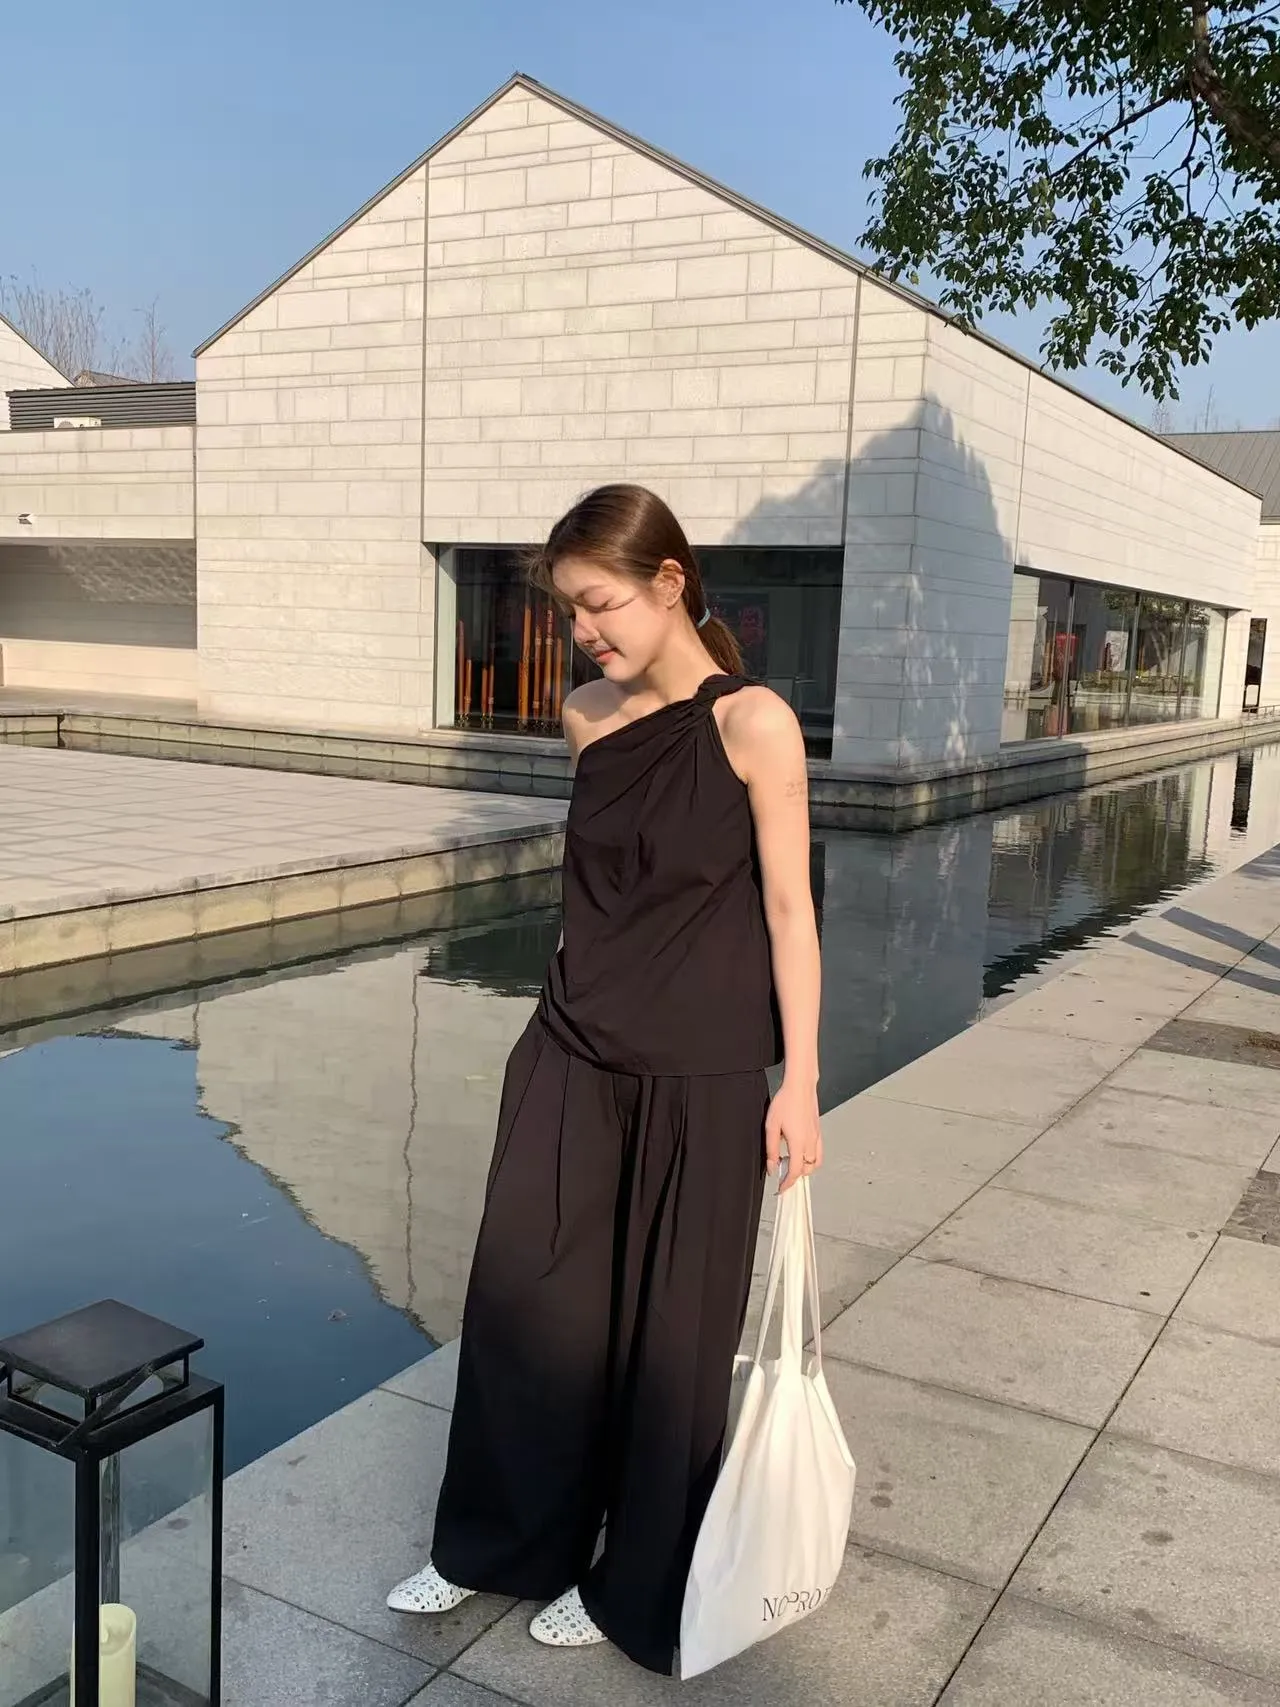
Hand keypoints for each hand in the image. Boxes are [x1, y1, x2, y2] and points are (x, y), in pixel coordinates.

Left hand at [765, 1078, 821, 1193]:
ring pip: (815, 1163)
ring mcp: (816, 1137)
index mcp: (798, 1143)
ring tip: (791, 1163)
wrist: (800, 1086)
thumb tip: (772, 1167)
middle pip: (807, 1170)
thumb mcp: (771, 1127)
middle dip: (795, 1176)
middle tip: (782, 1174)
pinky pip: (818, 1152)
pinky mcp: (818, 1132)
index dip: (787, 1183)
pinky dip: (811, 1159)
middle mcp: (810, 1143)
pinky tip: (800, 1152)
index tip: (781, 1189)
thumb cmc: (786, 1102)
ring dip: (805, 1168)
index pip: (795, 1172)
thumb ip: (771, 1150)